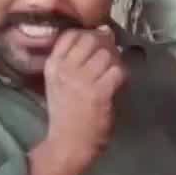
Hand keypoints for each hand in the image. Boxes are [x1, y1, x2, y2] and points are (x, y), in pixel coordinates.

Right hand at [43, 26, 126, 171]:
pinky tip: (117, 87)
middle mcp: (65, 69)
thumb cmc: (67, 113)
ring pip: (107, 54)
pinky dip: (122, 77)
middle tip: (108, 61)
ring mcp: (82, 81)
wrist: (69, 144)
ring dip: (115, 63)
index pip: (71, 34)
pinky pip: (117, 71)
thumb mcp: (59, 81)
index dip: (89, 35)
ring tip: (112, 76)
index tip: (95, 48)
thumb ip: (76, 57)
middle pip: (91, 39)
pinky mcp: (99, 94)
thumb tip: (105, 30)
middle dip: (105, 46)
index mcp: (53, 65)